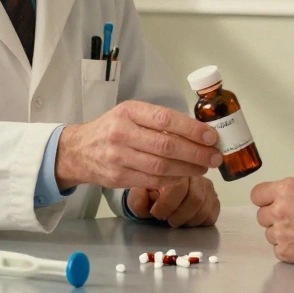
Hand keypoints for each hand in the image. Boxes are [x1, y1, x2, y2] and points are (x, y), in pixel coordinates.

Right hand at [55, 101, 222, 190]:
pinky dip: (173, 179)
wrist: (78, 150)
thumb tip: (197, 130)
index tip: (211, 136)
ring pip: (161, 167)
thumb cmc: (112, 129)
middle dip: (196, 153)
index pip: (166, 119)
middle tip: (215, 156)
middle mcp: (122, 133)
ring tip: (204, 167)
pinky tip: (185, 176)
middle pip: (166, 146)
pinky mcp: (118, 177)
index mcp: (129, 111)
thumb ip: (158, 120)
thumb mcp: (130, 114)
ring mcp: (119, 157)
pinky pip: (152, 180)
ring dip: (189, 169)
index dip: (192, 129)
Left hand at [126, 176, 220, 226]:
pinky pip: (213, 214)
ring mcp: (207, 186)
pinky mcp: (214, 198)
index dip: (167, 205)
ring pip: (204, 207)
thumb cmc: (150, 192)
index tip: (157, 213)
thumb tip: (145, 200)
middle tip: (168, 220)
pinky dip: (199, 222)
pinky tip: (188, 220)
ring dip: (188, 220)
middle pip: (195, 199)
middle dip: (179, 215)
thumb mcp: (138, 194)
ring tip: (176, 220)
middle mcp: (195, 174)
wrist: (160, 191)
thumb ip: (138, 199)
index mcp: (175, 169)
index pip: (179, 186)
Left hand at [251, 178, 293, 277]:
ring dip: (282, 234)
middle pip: (262, 215)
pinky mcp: (287, 252)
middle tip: (293, 220)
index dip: (265, 199)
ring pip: (269, 234)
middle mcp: (280, 209)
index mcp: (287, 189)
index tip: (271, 203)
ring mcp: (281, 232)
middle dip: (275, 217)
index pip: (257, 194)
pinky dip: (288, 249)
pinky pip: (278, 250)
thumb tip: (293, 196)